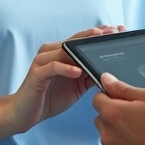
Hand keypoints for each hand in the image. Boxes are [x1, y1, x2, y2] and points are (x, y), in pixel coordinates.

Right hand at [1, 25, 123, 133]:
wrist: (25, 113)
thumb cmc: (49, 97)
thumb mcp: (76, 86)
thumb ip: (89, 75)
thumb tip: (109, 69)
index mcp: (61, 53)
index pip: (83, 39)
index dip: (100, 33)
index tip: (118, 30)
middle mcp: (51, 52)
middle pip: (76, 40)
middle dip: (95, 35)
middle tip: (113, 32)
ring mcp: (43, 61)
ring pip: (64, 49)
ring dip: (82, 48)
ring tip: (98, 46)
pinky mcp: (36, 74)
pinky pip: (52, 67)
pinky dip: (66, 68)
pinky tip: (78, 71)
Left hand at [93, 73, 144, 144]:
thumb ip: (125, 88)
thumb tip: (107, 80)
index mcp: (113, 113)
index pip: (97, 98)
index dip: (111, 96)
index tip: (124, 101)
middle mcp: (108, 135)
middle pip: (102, 119)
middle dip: (115, 116)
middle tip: (138, 118)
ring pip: (110, 138)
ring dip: (121, 135)